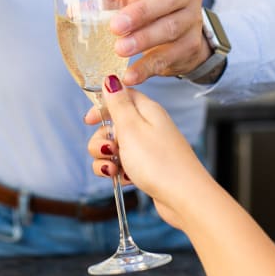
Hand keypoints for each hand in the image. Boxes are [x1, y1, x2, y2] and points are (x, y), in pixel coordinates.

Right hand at [84, 76, 215, 229]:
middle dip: (101, 141)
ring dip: (106, 160)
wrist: (185, 198)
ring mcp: (148, 148)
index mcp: (147, 111)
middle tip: (109, 151)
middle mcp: (149, 127)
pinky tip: (124, 180)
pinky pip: (124, 165)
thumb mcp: (131, 128)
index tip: (89, 121)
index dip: (102, 108)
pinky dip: (119, 172)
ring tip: (114, 170)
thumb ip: (118, 103)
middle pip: (113, 126)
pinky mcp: (148, 168)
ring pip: (115, 148)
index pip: (120, 97)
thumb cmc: (159, 162)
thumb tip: (110, 78)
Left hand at [107, 0, 209, 84]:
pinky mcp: (191, 45)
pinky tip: (130, 75)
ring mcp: (192, 18)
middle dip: (140, 13)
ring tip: (120, 50)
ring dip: (143, 39)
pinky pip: (169, 57)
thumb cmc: (150, 9)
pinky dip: (147, 67)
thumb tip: (76, 10)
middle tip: (115, 27)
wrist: (181, 35)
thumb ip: (108, 3)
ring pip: (170, 27)